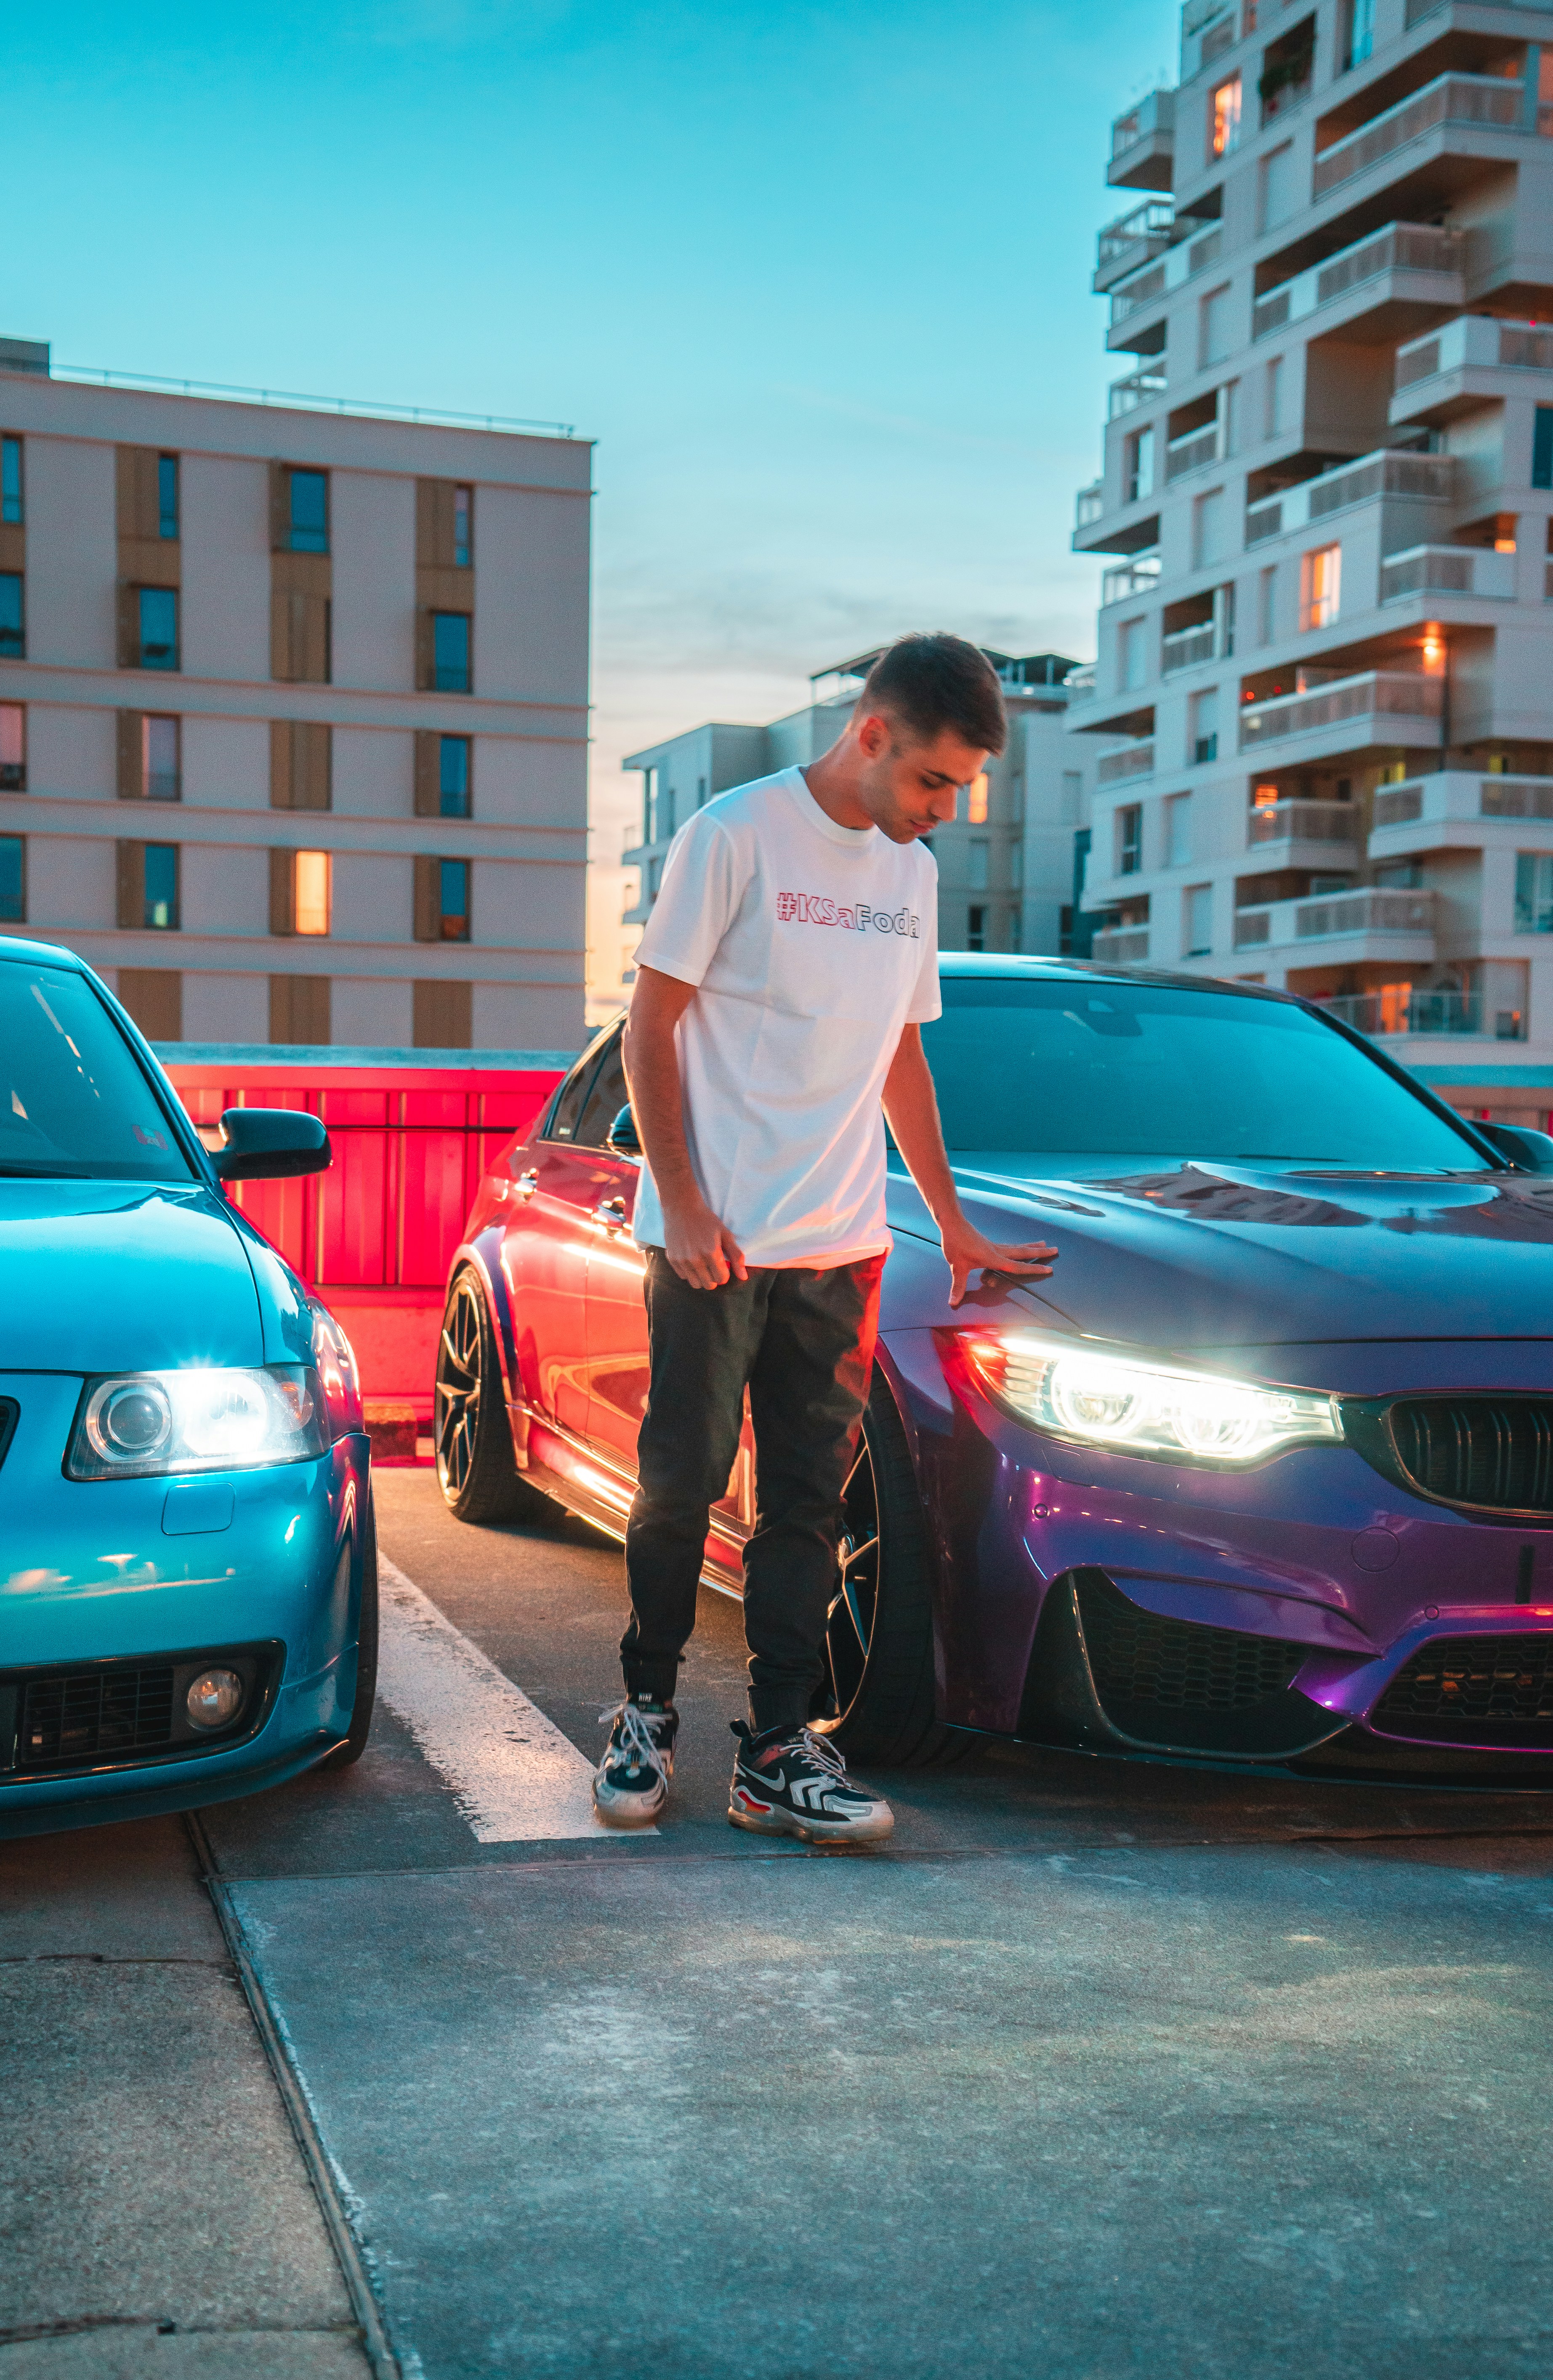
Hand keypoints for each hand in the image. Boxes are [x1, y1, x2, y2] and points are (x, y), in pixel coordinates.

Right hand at [662, 1192, 747, 1290]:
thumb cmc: (706, 1221)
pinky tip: (691, 1259)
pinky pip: (684, 1276)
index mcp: (711, 1252)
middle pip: (709, 1285)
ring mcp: (682, 1260)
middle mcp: (695, 1258)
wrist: (682, 1209)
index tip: (723, 1266)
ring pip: (696, 1284)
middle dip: (714, 1278)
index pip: (721, 1279)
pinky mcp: (672, 1259)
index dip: (725, 1274)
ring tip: (703, 1265)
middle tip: (713, 1266)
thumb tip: (743, 1277)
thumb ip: (736, 1256)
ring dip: (702, 1277)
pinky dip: (689, 1272)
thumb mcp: (725, 1234)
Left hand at [939, 1215, 1056, 1309]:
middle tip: (1056, 1249)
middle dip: (1040, 1252)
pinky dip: (1018, 1246)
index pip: (1018, 1266)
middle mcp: (997, 1250)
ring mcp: (993, 1245)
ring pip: (1017, 1246)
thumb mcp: (956, 1267)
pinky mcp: (988, 1242)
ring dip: (1031, 1246)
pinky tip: (1018, 1246)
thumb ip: (958, 1286)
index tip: (1049, 1269)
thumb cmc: (955, 1243)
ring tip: (1044, 1243)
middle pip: (1023, 1252)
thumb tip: (953, 1302)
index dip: (1034, 1268)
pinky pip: (1008, 1245)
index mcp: (993, 1258)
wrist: (952, 1223)